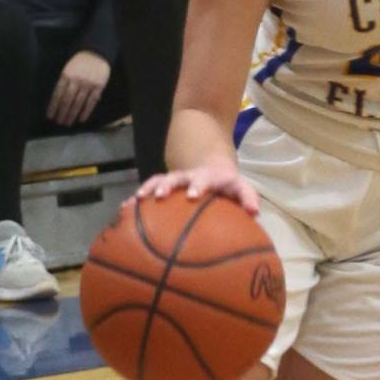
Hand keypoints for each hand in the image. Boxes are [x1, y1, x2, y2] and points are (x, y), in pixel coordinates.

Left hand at [47, 50, 109, 125]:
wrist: (96, 53)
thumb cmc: (79, 62)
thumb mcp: (67, 69)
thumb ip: (63, 83)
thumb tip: (57, 100)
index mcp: (66, 75)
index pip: (58, 94)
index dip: (53, 106)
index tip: (50, 116)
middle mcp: (76, 80)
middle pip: (67, 100)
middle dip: (62, 113)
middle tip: (59, 122)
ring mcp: (88, 84)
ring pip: (78, 102)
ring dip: (72, 114)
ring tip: (68, 122)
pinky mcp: (98, 87)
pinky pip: (91, 102)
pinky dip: (86, 111)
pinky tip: (81, 119)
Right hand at [136, 163, 260, 215]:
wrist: (210, 166)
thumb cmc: (226, 185)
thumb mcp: (239, 188)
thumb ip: (247, 197)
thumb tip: (255, 212)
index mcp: (208, 177)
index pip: (205, 179)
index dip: (199, 185)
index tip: (193, 195)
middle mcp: (189, 177)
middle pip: (177, 177)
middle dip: (169, 185)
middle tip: (161, 195)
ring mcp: (174, 180)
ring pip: (159, 181)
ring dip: (149, 189)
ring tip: (136, 199)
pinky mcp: (162, 186)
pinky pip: (148, 191)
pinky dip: (137, 199)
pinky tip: (124, 210)